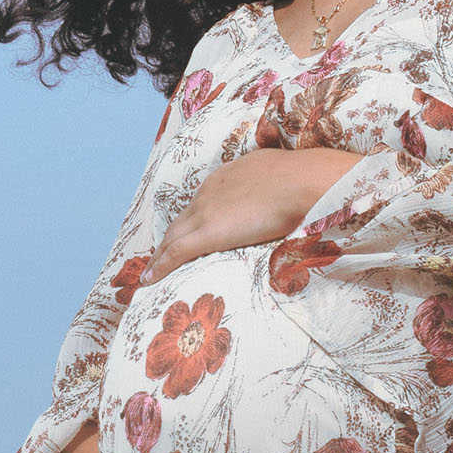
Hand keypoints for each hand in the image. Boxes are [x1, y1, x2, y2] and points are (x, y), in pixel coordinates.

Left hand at [147, 148, 360, 280]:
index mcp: (224, 179)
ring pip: (172, 238)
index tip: (185, 234)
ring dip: (159, 256)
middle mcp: (208, 194)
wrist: (302, 181)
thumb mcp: (278, 173)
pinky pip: (175, 253)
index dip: (190, 222)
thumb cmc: (301, 178)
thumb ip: (270, 183)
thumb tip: (282, 191)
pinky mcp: (208, 233)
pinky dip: (160, 266)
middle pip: (180, 222)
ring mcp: (205, 213)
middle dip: (168, 240)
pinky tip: (150, 280)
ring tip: (150, 272)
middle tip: (158, 257)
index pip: (199, 205)